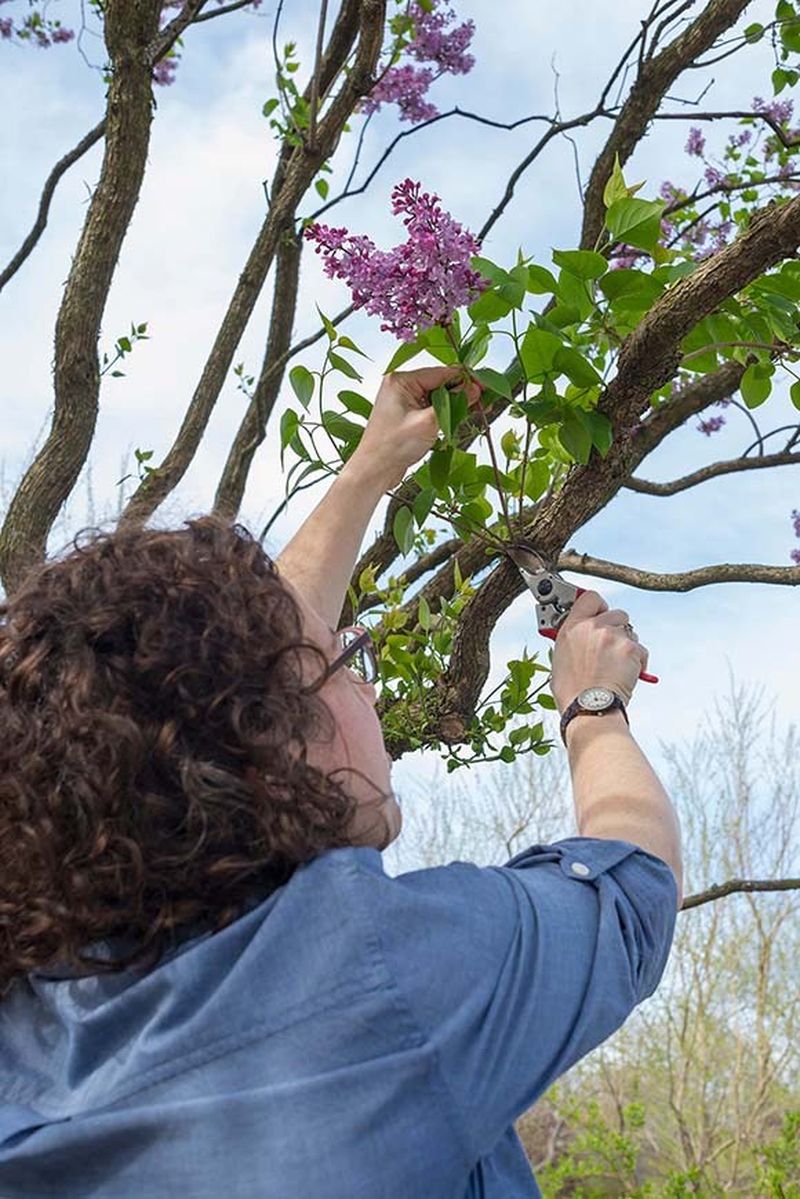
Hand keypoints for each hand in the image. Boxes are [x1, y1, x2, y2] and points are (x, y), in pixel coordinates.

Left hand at [345, 365, 481, 489]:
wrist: (374, 470)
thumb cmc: (393, 447)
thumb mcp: (428, 422)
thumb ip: (454, 403)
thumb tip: (474, 389)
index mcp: (401, 380)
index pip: (441, 373)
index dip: (465, 379)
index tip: (485, 387)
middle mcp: (400, 385)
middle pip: (440, 383)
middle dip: (461, 392)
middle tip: (483, 401)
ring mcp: (403, 400)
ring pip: (437, 396)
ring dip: (454, 404)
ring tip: (475, 411)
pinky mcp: (407, 413)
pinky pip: (431, 407)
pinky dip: (445, 412)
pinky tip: (458, 418)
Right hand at [550, 590, 648, 712]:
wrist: (589, 707)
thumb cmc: (572, 692)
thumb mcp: (560, 660)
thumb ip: (572, 641)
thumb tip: (580, 638)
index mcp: (572, 628)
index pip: (590, 598)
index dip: (598, 605)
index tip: (600, 611)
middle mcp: (592, 627)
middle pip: (616, 613)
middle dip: (618, 627)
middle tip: (612, 646)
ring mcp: (612, 636)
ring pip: (630, 632)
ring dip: (627, 645)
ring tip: (618, 666)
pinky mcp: (630, 648)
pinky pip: (640, 649)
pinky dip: (638, 661)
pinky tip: (627, 674)